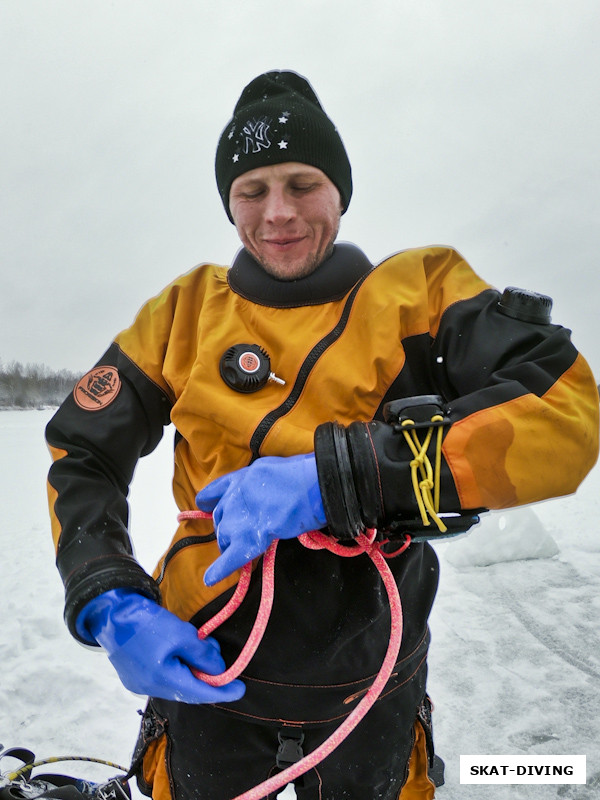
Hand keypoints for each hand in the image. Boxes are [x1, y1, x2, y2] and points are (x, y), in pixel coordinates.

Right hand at [77, 588, 244, 703]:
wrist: (110, 612)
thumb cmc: (145, 622)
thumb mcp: (181, 633)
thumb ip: (202, 654)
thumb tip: (218, 670)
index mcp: (161, 680)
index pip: (199, 693)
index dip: (222, 691)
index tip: (241, 690)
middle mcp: (149, 688)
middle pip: (187, 689)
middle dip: (207, 677)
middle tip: (218, 657)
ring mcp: (139, 682)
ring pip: (175, 681)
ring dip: (192, 669)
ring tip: (201, 649)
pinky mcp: (133, 674)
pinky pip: (163, 676)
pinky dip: (178, 667)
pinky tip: (182, 652)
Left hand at [196, 453, 326, 585]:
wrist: (308, 487)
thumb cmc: (299, 475)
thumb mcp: (270, 470)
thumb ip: (258, 483)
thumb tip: (263, 493)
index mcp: (239, 479)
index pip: (215, 492)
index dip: (208, 501)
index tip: (204, 506)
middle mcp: (232, 499)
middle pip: (220, 520)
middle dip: (227, 529)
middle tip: (242, 534)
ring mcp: (237, 521)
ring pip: (224, 540)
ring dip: (230, 547)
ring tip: (243, 552)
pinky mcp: (246, 542)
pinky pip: (228, 560)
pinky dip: (219, 570)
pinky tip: (210, 579)